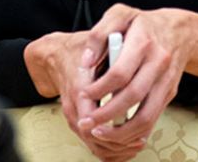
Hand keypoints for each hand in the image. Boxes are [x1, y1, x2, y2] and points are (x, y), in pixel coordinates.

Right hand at [24, 31, 147, 160]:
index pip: (93, 117)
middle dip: (119, 141)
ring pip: (94, 145)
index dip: (114, 125)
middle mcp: (74, 106)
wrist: (57, 56)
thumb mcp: (97, 46)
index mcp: (80, 88)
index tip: (135, 126)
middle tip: (140, 139)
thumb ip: (113, 56)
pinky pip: (91, 144)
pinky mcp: (77, 121)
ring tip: (136, 144)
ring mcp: (74, 116)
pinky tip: (125, 147)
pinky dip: (108, 149)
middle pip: (95, 137)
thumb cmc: (79, 51)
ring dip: (116, 148)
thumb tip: (134, 68)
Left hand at [75, 5, 197, 153]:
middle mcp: (158, 62)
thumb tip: (86, 61)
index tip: (84, 94)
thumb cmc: (144, 23)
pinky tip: (120, 132)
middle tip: (88, 122)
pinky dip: (136, 130)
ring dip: (122, 130)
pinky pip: (154, 117)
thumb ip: (99, 34)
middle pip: (133, 96)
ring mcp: (166, 80)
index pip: (120, 72)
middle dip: (107, 114)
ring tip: (101, 132)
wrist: (180, 31)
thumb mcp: (120, 14)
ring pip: (147, 114)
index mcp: (143, 41)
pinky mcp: (169, 92)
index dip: (100, 88)